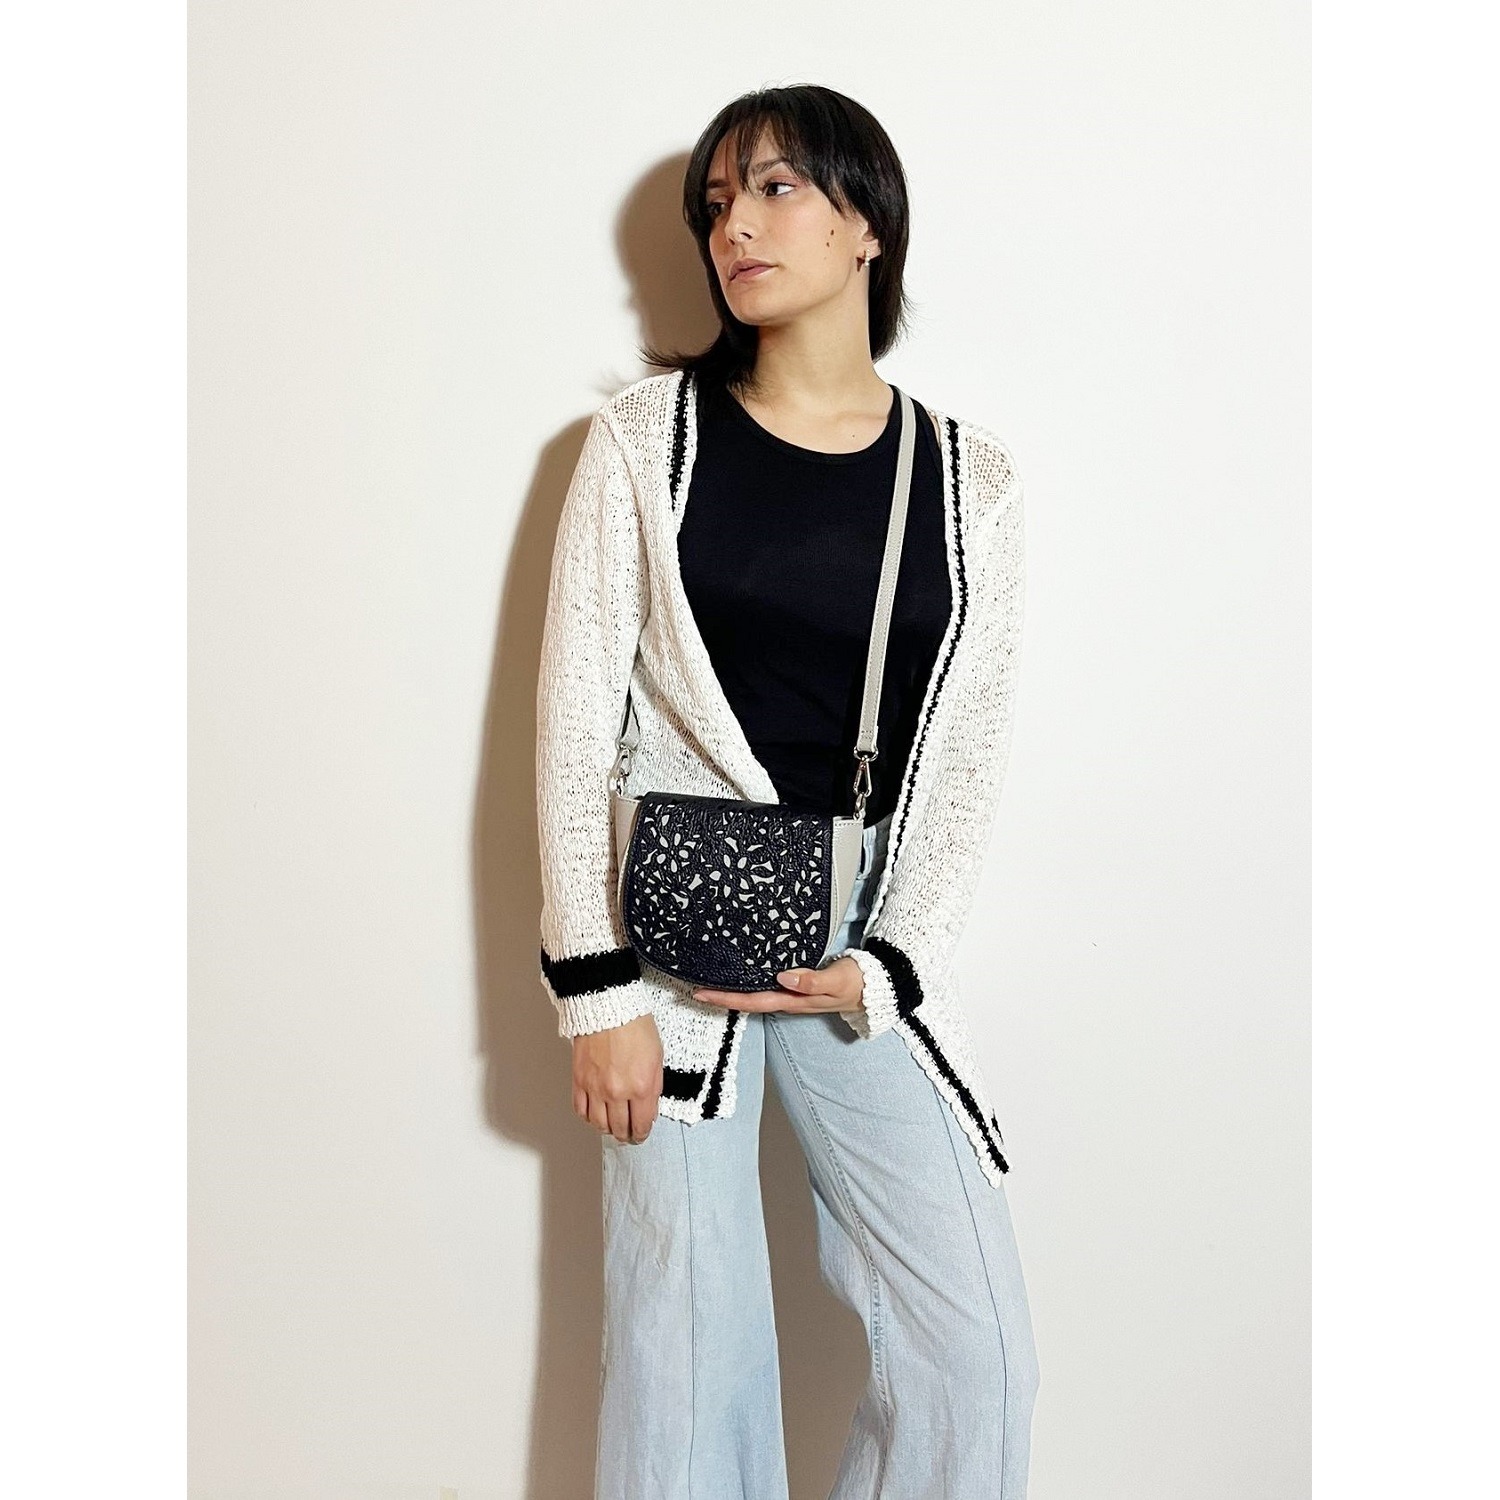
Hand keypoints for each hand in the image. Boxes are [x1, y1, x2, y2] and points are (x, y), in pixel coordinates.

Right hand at [572, 1012, 662, 1143]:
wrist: (608, 1006)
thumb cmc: (634, 1025)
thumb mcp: (657, 1057)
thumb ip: (654, 1087)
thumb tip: (648, 1108)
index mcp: (642, 1086)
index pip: (641, 1124)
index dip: (642, 1134)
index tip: (641, 1134)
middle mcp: (618, 1091)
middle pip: (620, 1129)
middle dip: (626, 1135)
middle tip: (628, 1135)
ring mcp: (596, 1088)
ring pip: (599, 1124)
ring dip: (607, 1129)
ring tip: (612, 1127)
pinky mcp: (579, 1081)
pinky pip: (581, 1110)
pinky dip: (588, 1117)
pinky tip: (595, 1114)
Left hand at [692, 955, 864, 1016]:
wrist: (873, 987)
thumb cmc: (856, 982)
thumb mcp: (837, 981)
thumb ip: (812, 980)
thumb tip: (783, 977)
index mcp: (793, 1000)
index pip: (752, 1001)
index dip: (726, 998)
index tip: (701, 993)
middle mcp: (788, 999)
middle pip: (747, 1001)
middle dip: (721, 997)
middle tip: (694, 988)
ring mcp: (791, 994)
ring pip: (754, 995)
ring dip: (732, 991)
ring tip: (709, 982)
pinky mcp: (796, 986)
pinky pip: (765, 986)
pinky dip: (748, 982)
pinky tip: (740, 974)